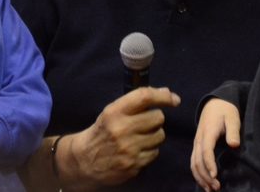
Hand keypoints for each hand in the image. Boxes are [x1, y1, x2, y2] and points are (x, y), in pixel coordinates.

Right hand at [62, 87, 180, 188]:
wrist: (85, 160)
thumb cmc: (103, 130)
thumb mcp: (113, 111)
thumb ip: (138, 102)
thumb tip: (168, 93)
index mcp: (115, 112)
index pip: (144, 97)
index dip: (163, 96)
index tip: (174, 99)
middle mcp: (122, 129)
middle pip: (158, 118)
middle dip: (155, 118)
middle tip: (146, 122)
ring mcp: (129, 149)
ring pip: (160, 135)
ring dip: (154, 135)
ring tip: (140, 136)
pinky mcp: (134, 165)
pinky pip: (155, 152)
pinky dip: (150, 150)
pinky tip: (138, 149)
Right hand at [191, 98, 239, 191]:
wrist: (214, 103)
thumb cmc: (225, 110)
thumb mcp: (233, 117)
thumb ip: (233, 131)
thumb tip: (234, 144)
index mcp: (208, 132)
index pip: (206, 151)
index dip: (209, 164)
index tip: (215, 176)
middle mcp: (199, 139)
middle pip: (197, 160)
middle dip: (205, 176)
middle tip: (216, 187)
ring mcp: (196, 143)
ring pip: (193, 163)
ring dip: (200, 177)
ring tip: (211, 189)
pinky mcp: (197, 145)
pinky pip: (193, 161)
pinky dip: (197, 173)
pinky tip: (205, 182)